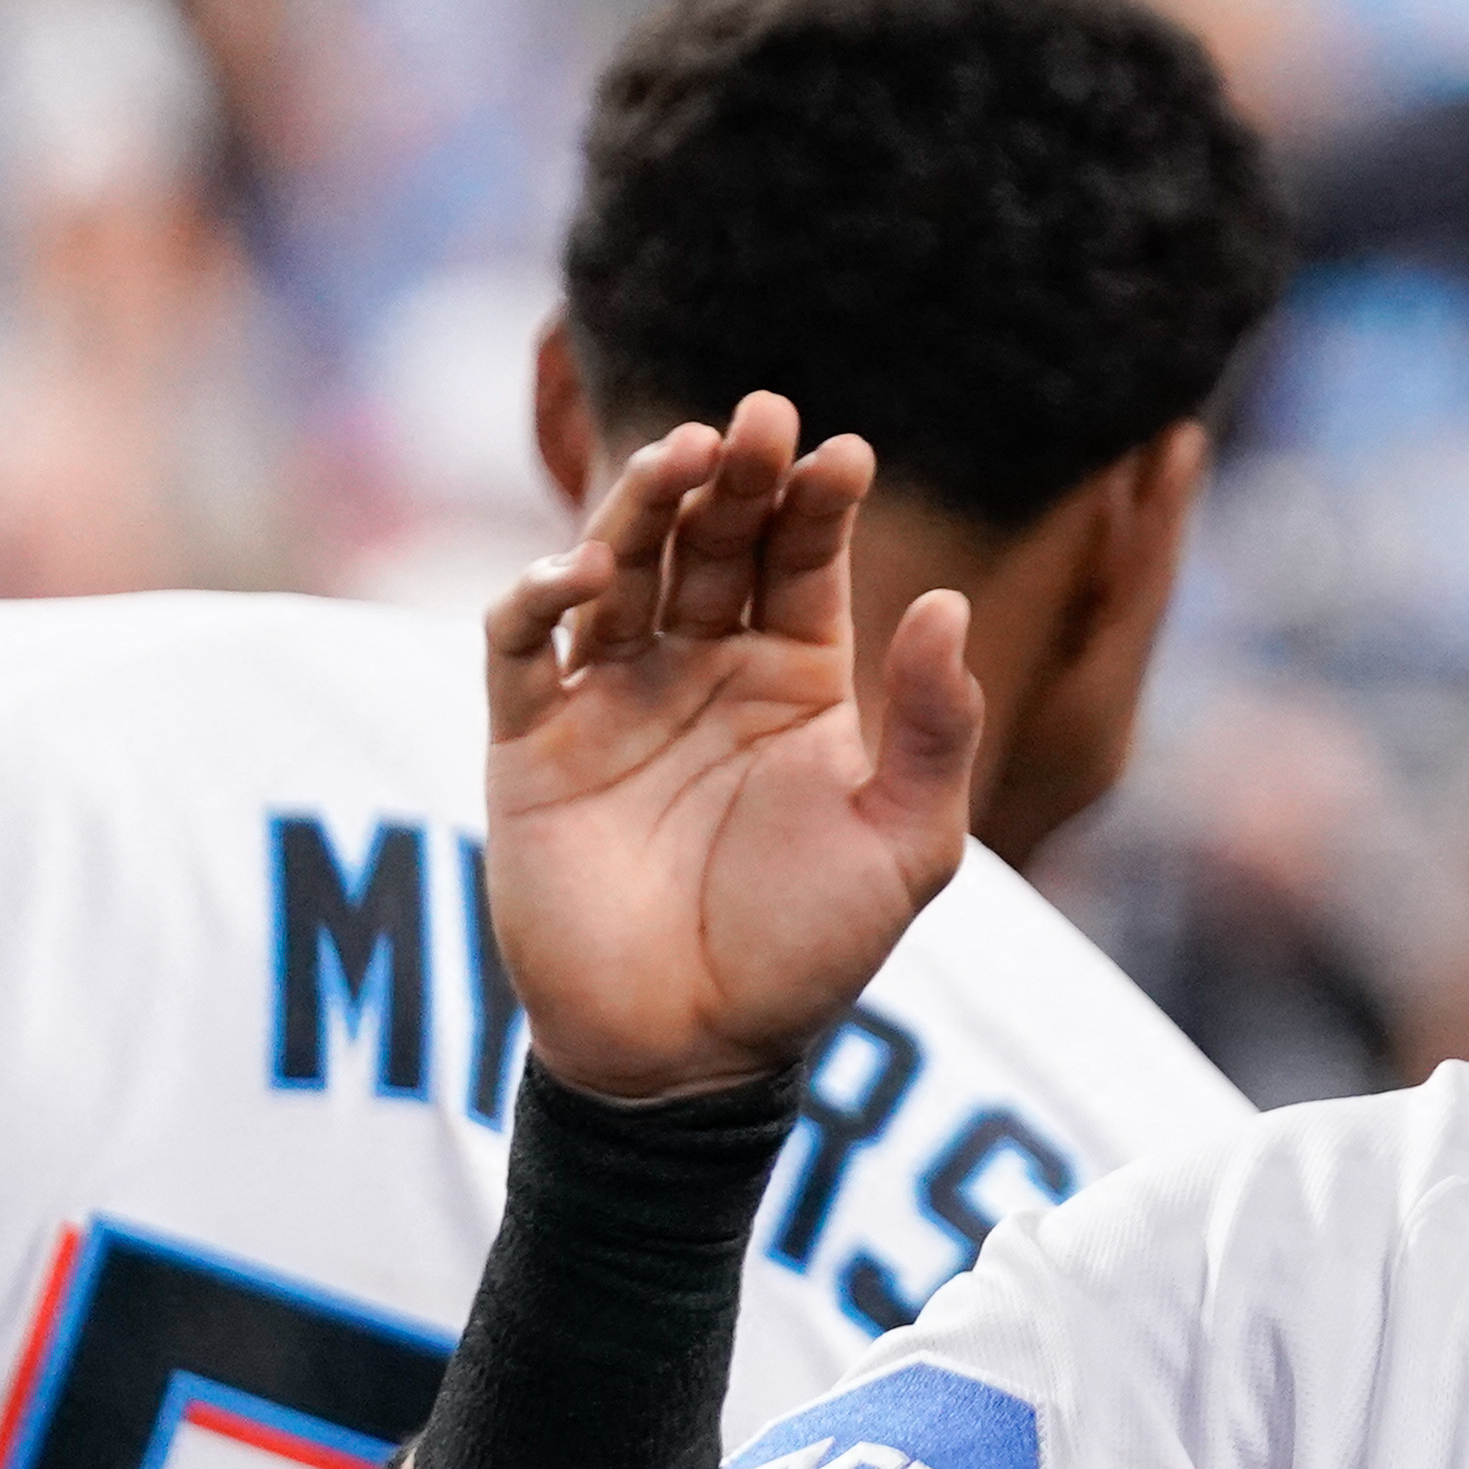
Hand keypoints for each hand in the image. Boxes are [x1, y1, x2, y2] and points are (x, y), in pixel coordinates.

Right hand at [481, 395, 981, 1099]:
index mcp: (799, 683)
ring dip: (642, 507)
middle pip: (712, 544)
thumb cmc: (809, 950)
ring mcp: (613, 698)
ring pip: (620, 569)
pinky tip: (584, 572)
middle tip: (756, 419)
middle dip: (733, 478)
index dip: (818, 504)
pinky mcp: (530, 740)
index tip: (845, 455)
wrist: (692, 1049)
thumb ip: (935, 730)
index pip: (803, 563)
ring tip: (681, 459)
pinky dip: (540, 596)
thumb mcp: (908, 844)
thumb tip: (947, 600)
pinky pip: (520, 645)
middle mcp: (703, 672)